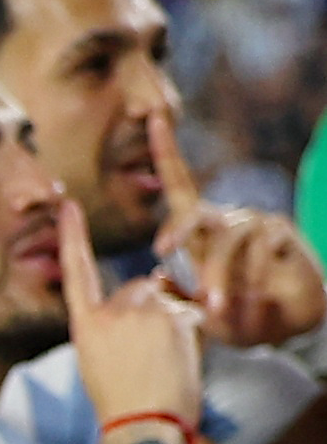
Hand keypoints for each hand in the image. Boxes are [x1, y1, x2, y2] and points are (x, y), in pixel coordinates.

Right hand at [62, 192, 203, 437]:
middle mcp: (111, 312)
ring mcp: (142, 312)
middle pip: (141, 288)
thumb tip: (154, 291)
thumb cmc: (124, 402)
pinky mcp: (173, 317)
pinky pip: (191, 312)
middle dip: (152, 307)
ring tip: (166, 358)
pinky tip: (182, 357)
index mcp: (86, 325)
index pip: (77, 272)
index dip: (73, 238)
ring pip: (169, 299)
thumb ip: (116, 324)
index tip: (68, 207)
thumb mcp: (100, 361)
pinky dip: (193, 329)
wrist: (144, 425)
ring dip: (174, 319)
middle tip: (152, 350)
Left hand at [149, 108, 324, 349]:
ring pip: (228, 239)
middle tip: (163, 252)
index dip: (166, 150)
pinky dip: (252, 278)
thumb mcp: (200, 310)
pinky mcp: (283, 234)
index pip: (180, 185)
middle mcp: (228, 219)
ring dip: (219, 275)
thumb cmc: (239, 315)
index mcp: (202, 230)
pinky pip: (261, 248)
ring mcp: (258, 223)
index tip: (153, 116)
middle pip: (197, 212)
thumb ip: (178, 295)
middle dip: (178, 230)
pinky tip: (252, 300)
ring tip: (217, 307)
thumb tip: (156, 276)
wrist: (290, 327)